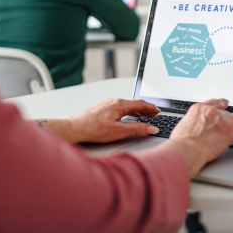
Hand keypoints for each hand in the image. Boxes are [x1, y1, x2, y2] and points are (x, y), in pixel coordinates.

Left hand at [41, 99, 160, 142]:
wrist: (74, 128)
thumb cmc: (93, 129)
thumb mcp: (119, 131)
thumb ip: (137, 129)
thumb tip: (151, 128)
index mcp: (119, 104)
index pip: (141, 104)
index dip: (151, 108)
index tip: (158, 111)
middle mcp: (114, 101)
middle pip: (134, 103)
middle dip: (146, 109)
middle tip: (154, 114)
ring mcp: (107, 104)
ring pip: (126, 105)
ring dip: (137, 110)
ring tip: (144, 116)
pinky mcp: (102, 108)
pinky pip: (119, 107)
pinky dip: (128, 111)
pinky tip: (127, 117)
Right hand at [161, 99, 232, 176]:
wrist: (186, 149)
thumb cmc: (181, 143)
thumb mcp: (183, 127)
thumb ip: (192, 124)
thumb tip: (194, 130)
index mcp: (199, 109)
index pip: (213, 103)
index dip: (220, 103)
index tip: (224, 103)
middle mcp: (212, 112)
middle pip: (225, 113)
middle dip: (230, 116)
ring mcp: (223, 120)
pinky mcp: (231, 130)